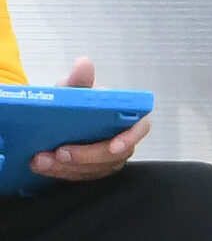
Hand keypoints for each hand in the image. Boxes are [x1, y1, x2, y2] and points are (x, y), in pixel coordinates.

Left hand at [31, 57, 150, 182]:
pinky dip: (62, 173)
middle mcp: (122, 140)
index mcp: (126, 118)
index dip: (130, 139)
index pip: (139, 129)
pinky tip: (44, 165)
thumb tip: (83, 63)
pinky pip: (82, 177)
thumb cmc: (73, 103)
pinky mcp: (92, 170)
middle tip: (60, 152)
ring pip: (97, 170)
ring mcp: (108, 158)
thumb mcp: (74, 89)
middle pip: (115, 156)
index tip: (113, 146)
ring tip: (42, 160)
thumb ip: (80, 81)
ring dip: (69, 168)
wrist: (57, 119)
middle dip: (87, 157)